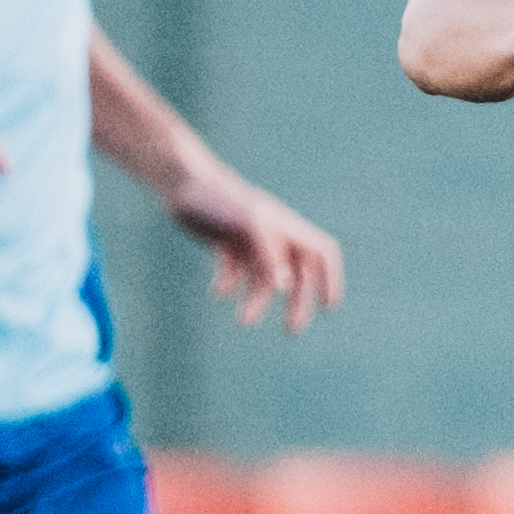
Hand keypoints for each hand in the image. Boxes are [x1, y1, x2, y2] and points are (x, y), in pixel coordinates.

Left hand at [162, 163, 344, 331]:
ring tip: (244, 321)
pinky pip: (236, 272)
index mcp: (289, 229)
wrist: (184, 184)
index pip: (323, 255)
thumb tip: (285, 287)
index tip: (328, 307)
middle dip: (296, 302)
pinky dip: (229, 283)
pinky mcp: (228, 245)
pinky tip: (217, 292)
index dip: (329, 280)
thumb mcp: (251, 227)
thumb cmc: (224, 200)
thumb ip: (269, 257)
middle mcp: (275, 237)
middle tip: (291, 329)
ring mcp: (252, 242)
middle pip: (296, 275)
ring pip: (263, 279)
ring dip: (257, 300)